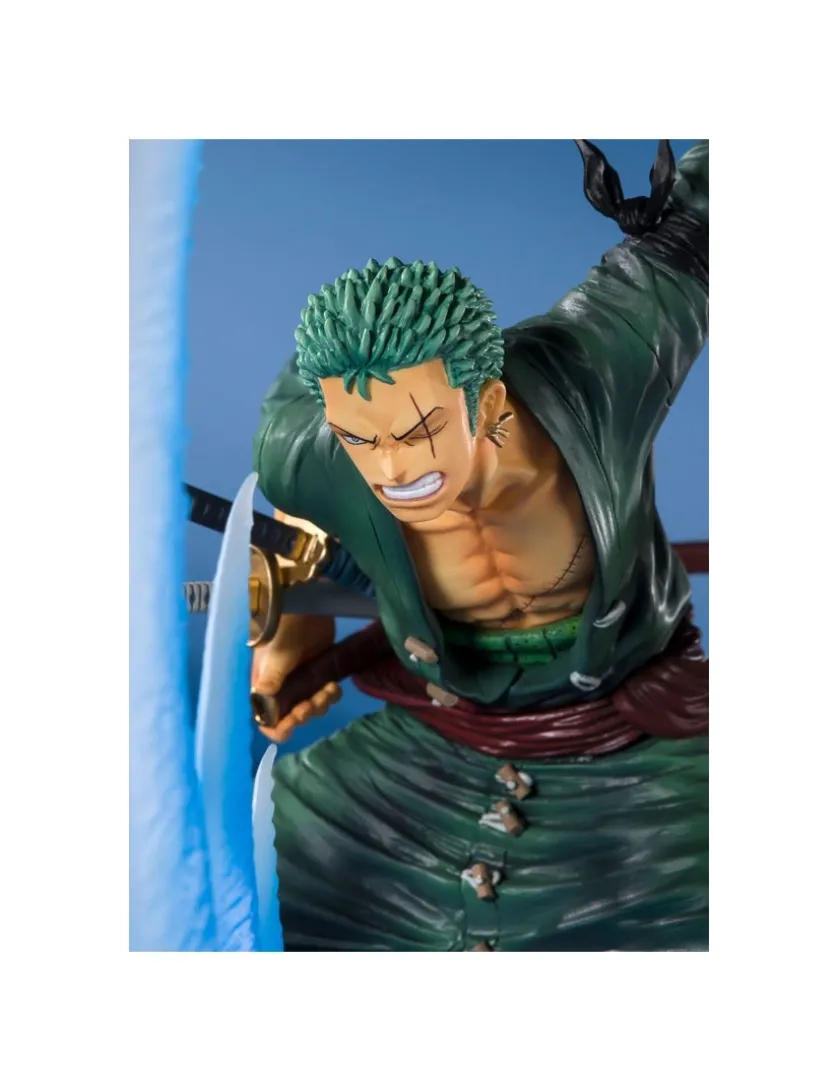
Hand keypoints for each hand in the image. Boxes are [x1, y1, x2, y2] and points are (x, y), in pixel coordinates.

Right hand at [250, 614, 341, 743]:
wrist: (306, 603)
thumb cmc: (284, 628)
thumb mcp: (275, 654)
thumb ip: (271, 678)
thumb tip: (263, 702)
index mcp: (266, 687)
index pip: (267, 720)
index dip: (280, 727)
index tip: (295, 719)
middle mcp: (283, 688)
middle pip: (293, 717)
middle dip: (306, 713)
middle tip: (315, 700)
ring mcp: (303, 681)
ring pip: (312, 708)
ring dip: (321, 704)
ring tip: (328, 688)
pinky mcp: (320, 672)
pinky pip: (326, 694)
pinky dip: (331, 694)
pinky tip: (335, 683)